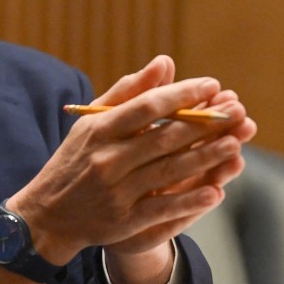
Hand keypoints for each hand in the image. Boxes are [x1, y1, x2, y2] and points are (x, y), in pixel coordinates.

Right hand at [8, 55, 256, 268]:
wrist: (47, 215)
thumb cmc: (75, 160)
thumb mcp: (92, 122)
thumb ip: (128, 91)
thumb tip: (165, 63)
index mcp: (99, 130)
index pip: (147, 107)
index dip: (182, 95)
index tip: (212, 85)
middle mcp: (107, 159)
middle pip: (164, 138)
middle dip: (204, 124)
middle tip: (236, 111)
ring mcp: (116, 192)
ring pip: (169, 171)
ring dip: (205, 158)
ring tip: (234, 144)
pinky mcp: (124, 221)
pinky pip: (163, 208)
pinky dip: (190, 200)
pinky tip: (216, 191)